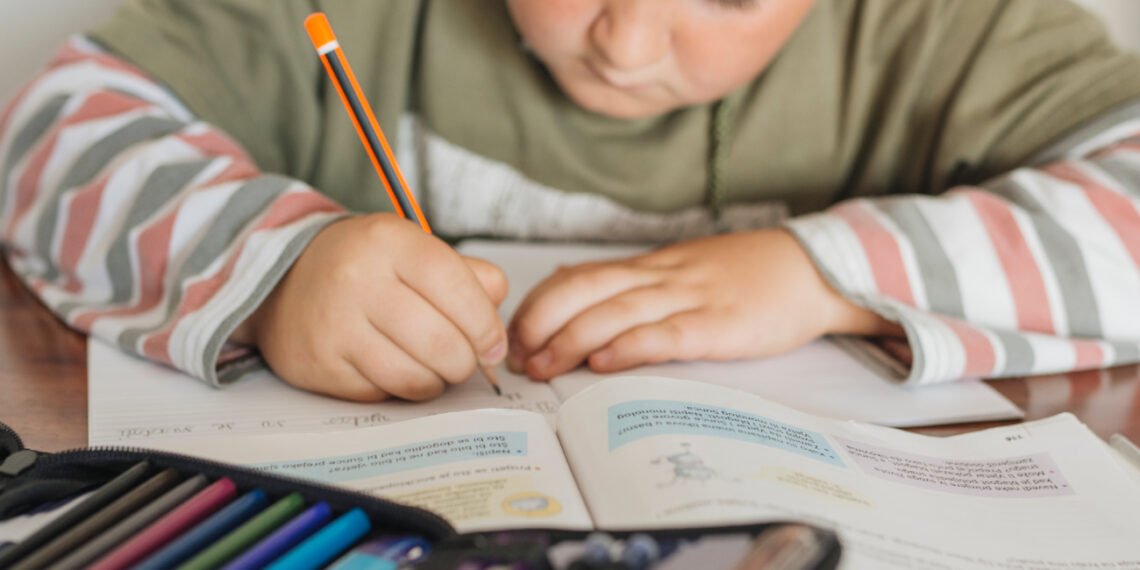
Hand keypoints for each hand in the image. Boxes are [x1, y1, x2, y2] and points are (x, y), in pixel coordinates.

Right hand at [231, 214, 508, 400]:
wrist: (283, 282)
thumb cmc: (364, 267)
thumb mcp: (413, 250)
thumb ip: (466, 276)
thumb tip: (497, 322)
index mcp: (389, 241)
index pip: (457, 287)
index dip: (486, 324)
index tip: (494, 344)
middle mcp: (357, 280)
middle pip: (442, 343)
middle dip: (466, 361)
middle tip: (465, 360)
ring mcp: (335, 326)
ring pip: (414, 377)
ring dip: (437, 380)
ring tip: (435, 366)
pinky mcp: (320, 365)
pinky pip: (383, 393)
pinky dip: (401, 388)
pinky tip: (398, 368)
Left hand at [507, 228, 899, 379]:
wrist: (815, 269)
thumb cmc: (747, 275)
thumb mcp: (683, 270)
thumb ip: (633, 283)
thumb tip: (571, 291)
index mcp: (652, 266)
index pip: (580, 276)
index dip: (541, 303)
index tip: (515, 332)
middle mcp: (663, 277)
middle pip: (588, 290)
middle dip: (543, 321)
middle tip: (516, 354)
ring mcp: (692, 299)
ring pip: (618, 311)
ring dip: (571, 339)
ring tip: (541, 365)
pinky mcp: (721, 326)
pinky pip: (668, 334)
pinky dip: (630, 347)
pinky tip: (603, 363)